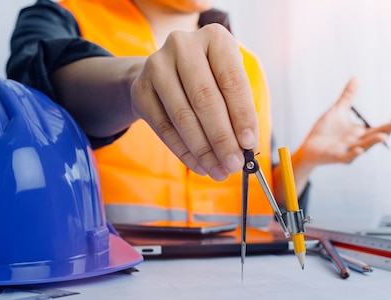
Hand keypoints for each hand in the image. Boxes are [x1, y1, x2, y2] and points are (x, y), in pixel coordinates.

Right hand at [130, 24, 258, 180]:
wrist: (162, 72)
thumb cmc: (207, 78)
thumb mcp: (226, 82)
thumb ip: (238, 109)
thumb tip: (245, 146)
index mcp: (214, 38)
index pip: (232, 81)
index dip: (242, 115)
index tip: (249, 144)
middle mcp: (183, 45)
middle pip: (205, 99)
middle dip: (222, 138)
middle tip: (234, 164)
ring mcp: (157, 66)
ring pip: (183, 117)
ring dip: (204, 150)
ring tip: (219, 170)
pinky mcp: (140, 89)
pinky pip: (164, 128)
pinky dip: (184, 152)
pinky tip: (199, 165)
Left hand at [298, 77, 390, 165]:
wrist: (309, 147)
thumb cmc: (324, 130)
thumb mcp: (337, 110)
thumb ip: (348, 96)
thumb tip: (357, 77)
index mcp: (359, 132)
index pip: (379, 128)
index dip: (389, 124)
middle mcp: (357, 142)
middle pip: (375, 137)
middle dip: (387, 131)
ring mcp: (347, 150)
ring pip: (364, 147)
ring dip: (373, 142)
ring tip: (383, 136)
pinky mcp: (336, 157)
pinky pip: (347, 157)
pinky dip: (354, 154)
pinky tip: (359, 149)